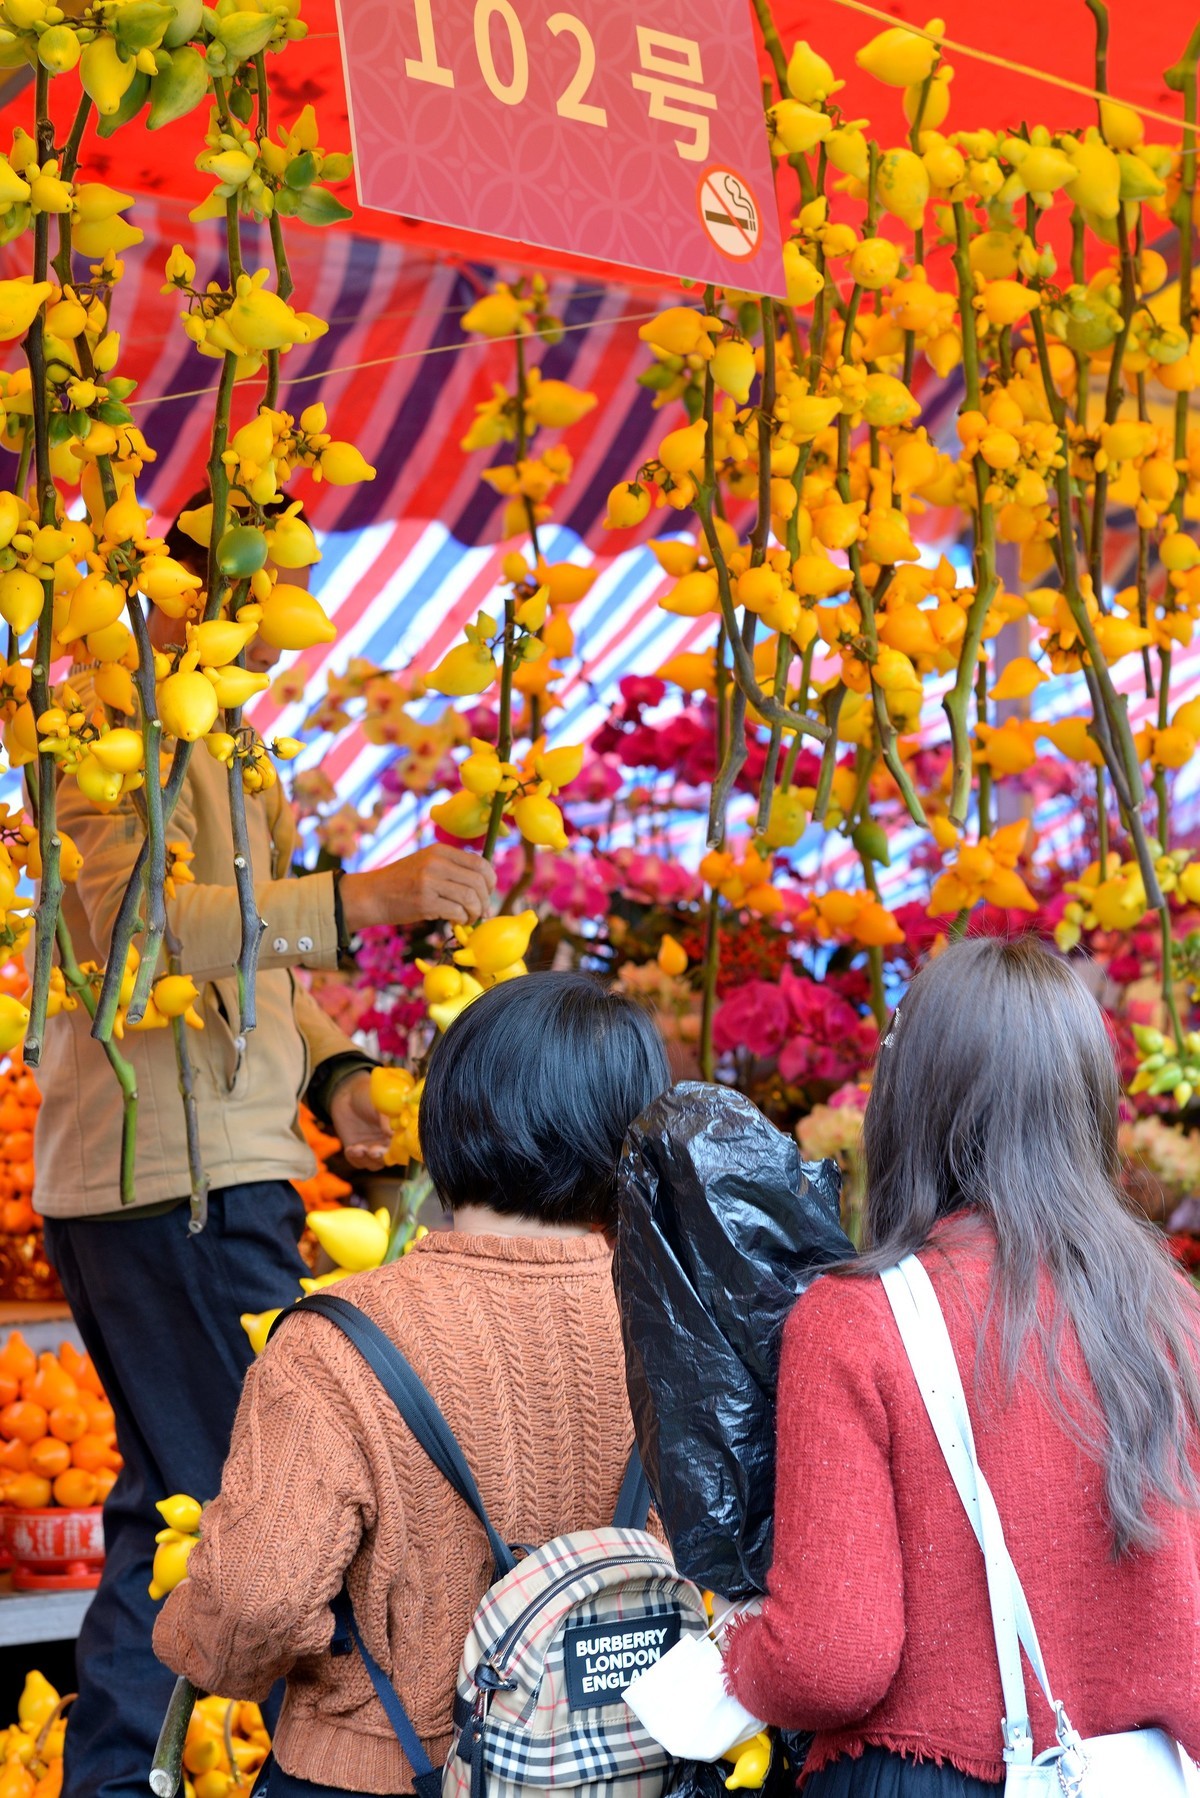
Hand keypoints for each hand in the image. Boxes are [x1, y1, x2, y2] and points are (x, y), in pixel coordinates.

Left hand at [328, 1071, 391, 1170]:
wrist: (347, 1093)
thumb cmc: (368, 1095)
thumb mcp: (380, 1105)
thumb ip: (386, 1121)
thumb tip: (393, 1134)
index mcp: (398, 1131)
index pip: (404, 1147)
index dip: (400, 1151)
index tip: (394, 1149)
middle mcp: (387, 1142)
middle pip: (389, 1159)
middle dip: (382, 1157)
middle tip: (375, 1150)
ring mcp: (371, 1147)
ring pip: (374, 1163)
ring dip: (367, 1159)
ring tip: (359, 1148)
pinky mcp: (356, 1150)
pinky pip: (358, 1162)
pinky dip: (355, 1158)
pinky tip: (351, 1149)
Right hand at [339, 845, 495, 931]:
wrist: (371, 895)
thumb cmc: (401, 883)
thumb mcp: (425, 863)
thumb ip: (451, 868)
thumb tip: (484, 884)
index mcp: (439, 850)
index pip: (480, 862)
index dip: (490, 880)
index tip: (487, 893)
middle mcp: (436, 862)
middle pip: (479, 881)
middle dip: (485, 900)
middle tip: (481, 911)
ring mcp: (430, 881)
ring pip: (471, 897)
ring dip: (475, 912)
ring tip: (468, 918)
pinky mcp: (425, 902)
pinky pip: (457, 911)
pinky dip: (462, 920)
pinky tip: (456, 922)